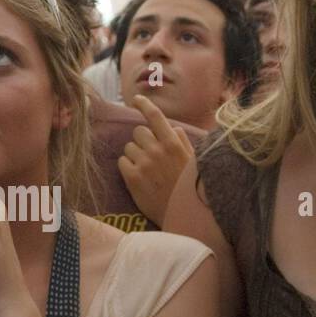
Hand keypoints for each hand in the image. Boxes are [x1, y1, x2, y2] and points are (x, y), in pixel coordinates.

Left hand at [118, 94, 193, 226]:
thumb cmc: (188, 188)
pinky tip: (138, 178)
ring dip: (134, 155)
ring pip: (128, 148)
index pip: (155, 116)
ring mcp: (144, 163)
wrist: (182, 216)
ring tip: (146, 170)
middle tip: (149, 155)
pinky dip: (127, 168)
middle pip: (137, 132)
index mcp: (173, 143)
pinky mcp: (132, 178)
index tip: (136, 99)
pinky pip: (122, 162)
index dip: (144, 105)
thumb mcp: (193, 162)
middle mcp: (157, 150)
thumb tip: (173, 129)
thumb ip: (182, 142)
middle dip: (141, 141)